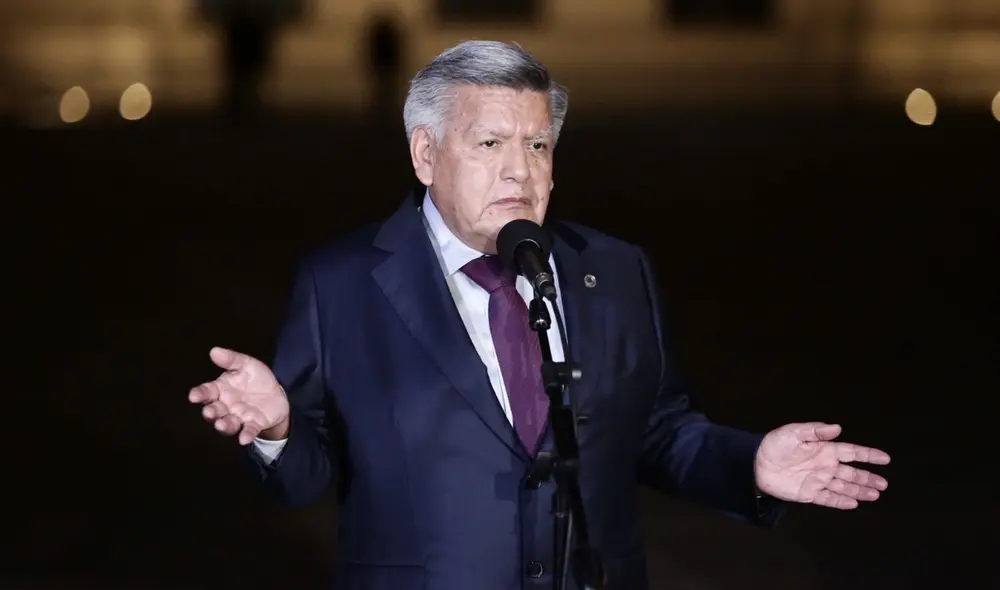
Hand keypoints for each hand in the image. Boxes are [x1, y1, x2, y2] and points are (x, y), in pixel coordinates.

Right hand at [188, 347, 289, 444]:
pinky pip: (248, 430)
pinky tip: (244, 439)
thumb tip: (214, 351)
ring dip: (223, 425)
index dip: (199, 394)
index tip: (193, 396)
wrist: (276, 393)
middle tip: (209, 412)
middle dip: (210, 412)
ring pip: (228, 423)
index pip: (206, 392)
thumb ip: (231, 359)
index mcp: (220, 389)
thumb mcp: (246, 364)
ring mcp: (239, 417)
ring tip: (220, 425)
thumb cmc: (256, 378)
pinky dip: (246, 434)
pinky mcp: (254, 424)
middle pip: (214, 410)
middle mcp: (226, 406)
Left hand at [754, 422, 889, 509]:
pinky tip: (854, 503)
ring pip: (844, 486)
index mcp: (824, 450)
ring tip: (876, 495)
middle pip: (852, 472)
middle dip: (868, 477)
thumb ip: (816, 432)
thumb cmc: (775, 445)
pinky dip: (841, 501)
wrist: (755, 463)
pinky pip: (829, 498)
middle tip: (884, 484)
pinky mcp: (809, 493)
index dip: (869, 455)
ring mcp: (818, 480)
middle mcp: (825, 465)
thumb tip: (838, 427)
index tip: (886, 459)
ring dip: (859, 490)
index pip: (852, 452)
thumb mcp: (794, 433)